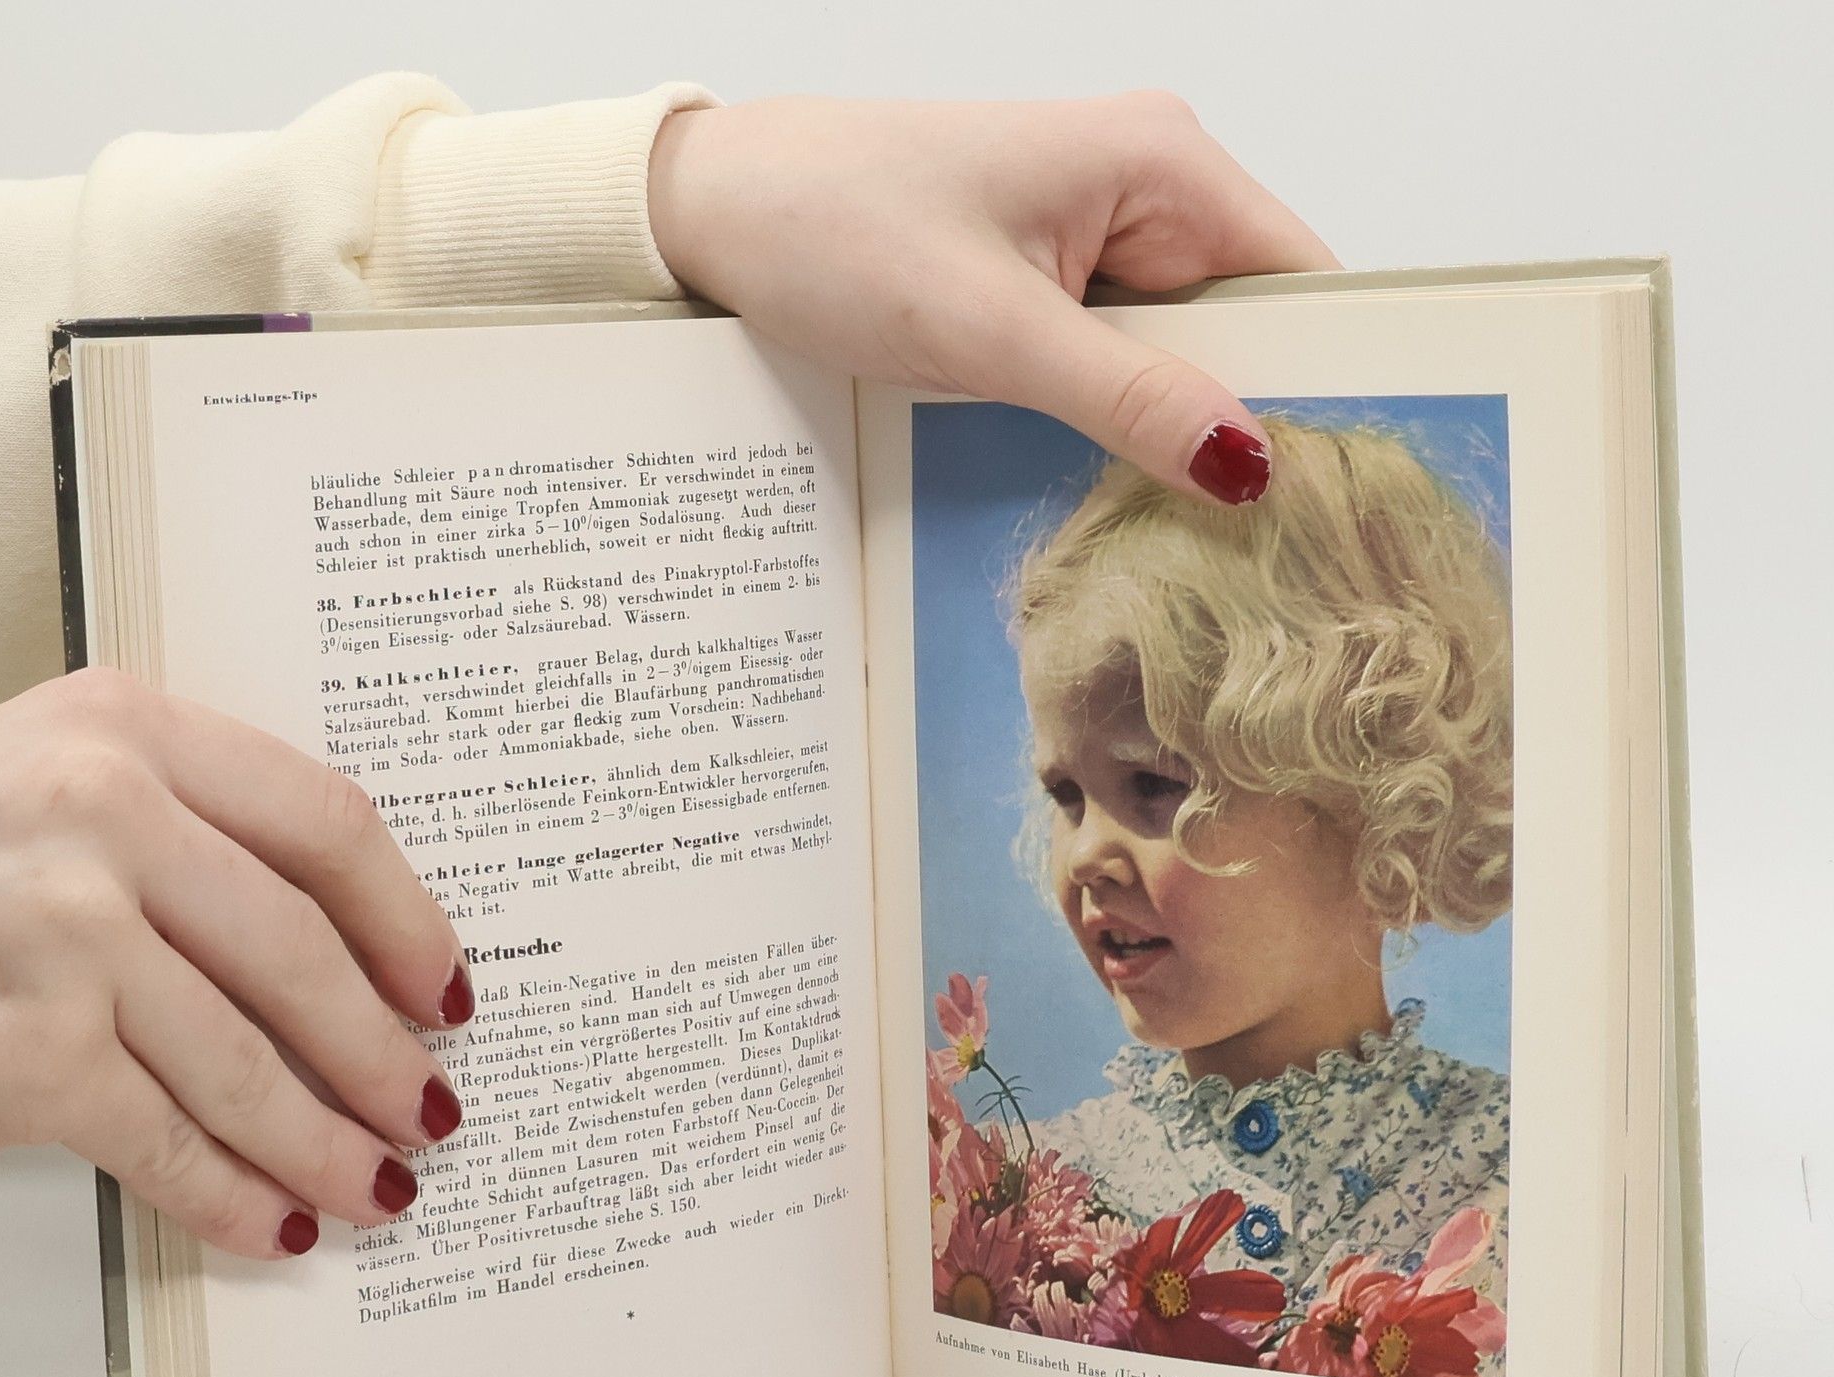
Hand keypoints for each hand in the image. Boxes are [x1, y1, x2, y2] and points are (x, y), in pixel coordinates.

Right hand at [0, 668, 472, 1258]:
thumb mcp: (34, 780)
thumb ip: (180, 825)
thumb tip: (342, 952)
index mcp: (123, 727)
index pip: (329, 823)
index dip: (408, 921)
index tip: (446, 987)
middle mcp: (100, 810)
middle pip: (306, 954)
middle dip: (382, 1054)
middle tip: (428, 1108)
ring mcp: (62, 930)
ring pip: (250, 1063)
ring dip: (327, 1145)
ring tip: (374, 1185)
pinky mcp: (25, 1050)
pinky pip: (168, 1140)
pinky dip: (231, 1195)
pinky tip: (271, 1222)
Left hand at [647, 93, 1338, 505]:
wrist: (718, 210)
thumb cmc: (834, 226)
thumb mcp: (990, 330)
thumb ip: (1127, 397)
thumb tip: (1247, 463)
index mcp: (1162, 162)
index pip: (1299, 282)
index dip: (1322, 386)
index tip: (1327, 498)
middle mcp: (1148, 188)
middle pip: (1247, 327)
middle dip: (1246, 425)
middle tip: (1253, 546)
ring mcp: (1096, 236)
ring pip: (1181, 356)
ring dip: (1176, 433)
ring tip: (1188, 533)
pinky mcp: (1047, 282)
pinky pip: (1119, 362)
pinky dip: (1120, 420)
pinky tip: (1117, 483)